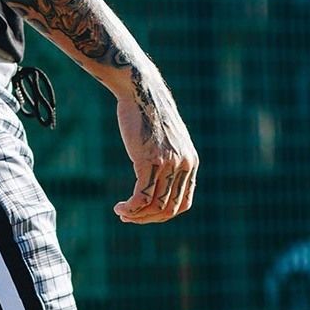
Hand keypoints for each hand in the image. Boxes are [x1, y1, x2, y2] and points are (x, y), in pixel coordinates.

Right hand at [113, 75, 198, 224]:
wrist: (141, 91)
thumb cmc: (150, 114)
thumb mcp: (166, 140)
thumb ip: (169, 160)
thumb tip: (159, 181)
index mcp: (190, 162)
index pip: (182, 204)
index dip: (162, 215)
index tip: (144, 213)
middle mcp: (183, 164)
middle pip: (167, 209)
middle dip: (146, 219)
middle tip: (128, 216)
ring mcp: (167, 163)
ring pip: (154, 206)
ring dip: (136, 215)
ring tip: (122, 212)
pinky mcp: (150, 161)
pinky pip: (141, 197)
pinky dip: (130, 208)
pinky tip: (119, 207)